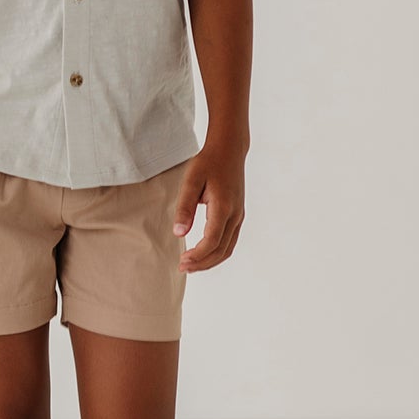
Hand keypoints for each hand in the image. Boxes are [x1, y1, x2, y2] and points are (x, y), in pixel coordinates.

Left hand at [172, 140, 246, 272]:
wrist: (229, 150)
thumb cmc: (208, 163)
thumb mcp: (191, 180)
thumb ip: (184, 207)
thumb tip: (179, 233)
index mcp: (223, 207)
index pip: (211, 240)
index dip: (197, 255)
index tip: (181, 261)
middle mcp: (235, 215)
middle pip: (221, 250)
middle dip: (202, 263)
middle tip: (183, 267)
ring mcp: (239, 216)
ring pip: (227, 249)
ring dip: (210, 261)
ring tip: (191, 265)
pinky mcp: (238, 216)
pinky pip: (230, 242)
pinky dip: (217, 253)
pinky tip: (203, 254)